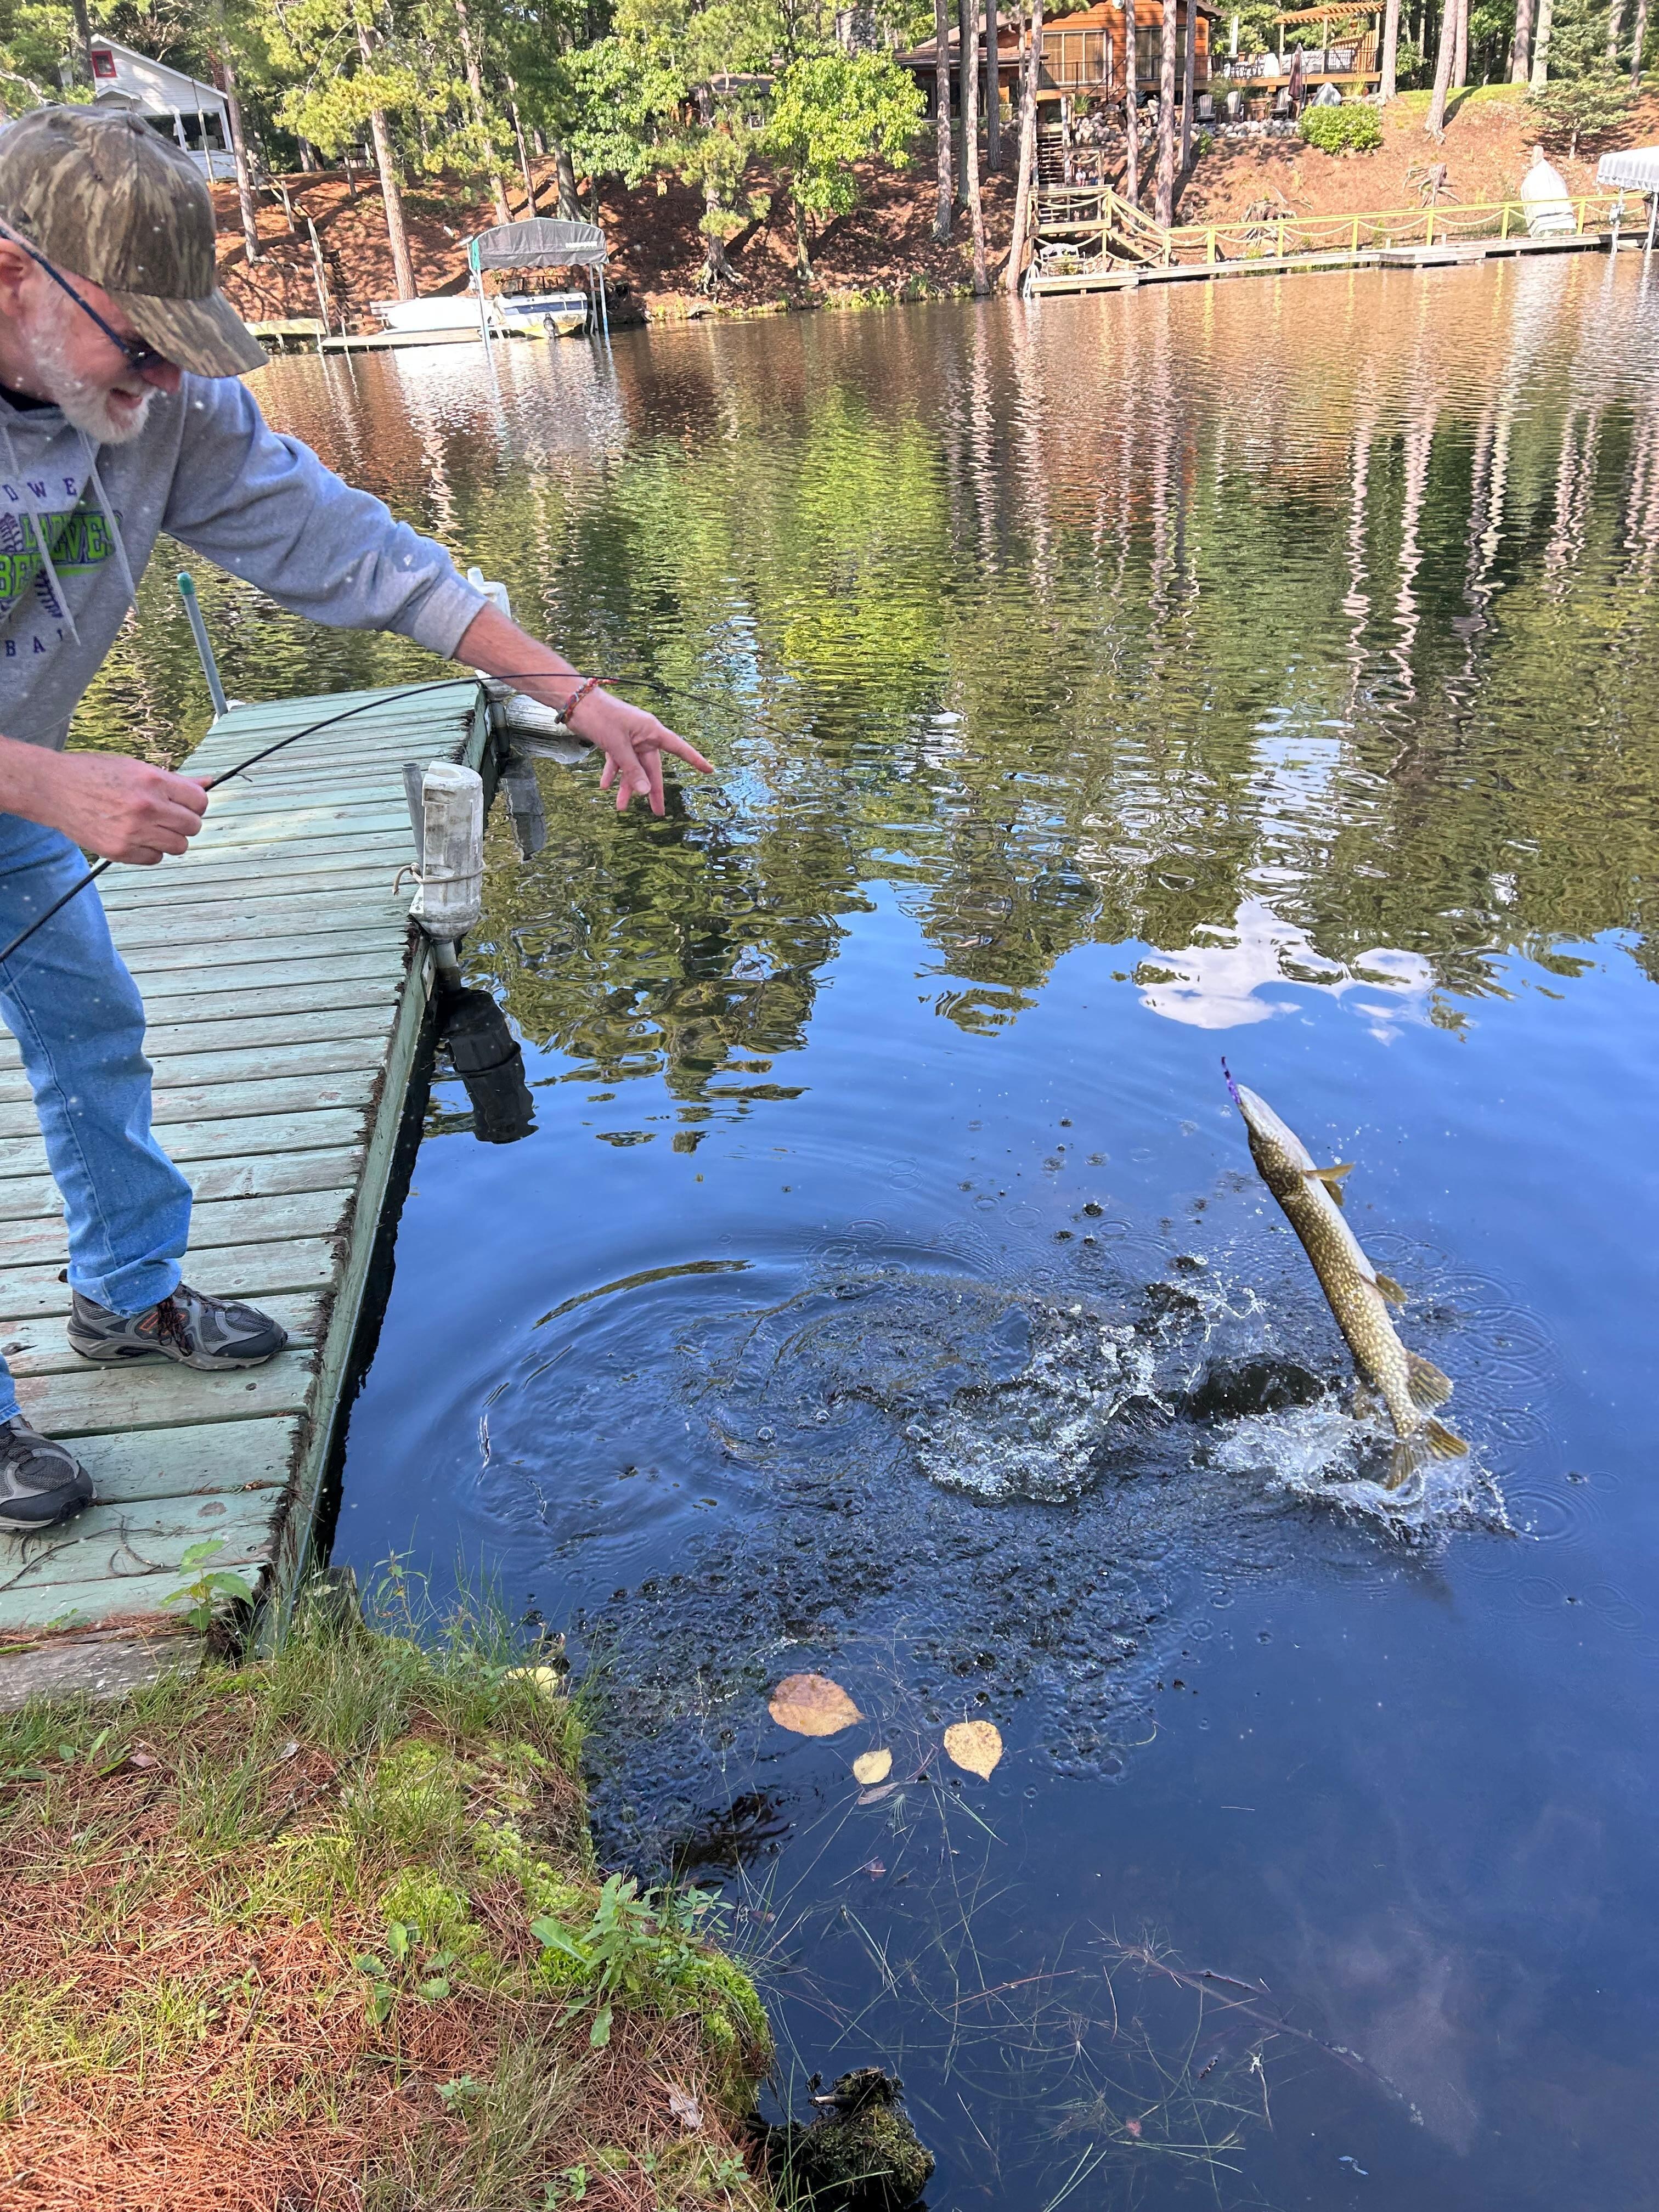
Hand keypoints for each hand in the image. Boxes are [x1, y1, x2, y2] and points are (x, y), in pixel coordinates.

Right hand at [0, 744, 208, 863]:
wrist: (53, 788)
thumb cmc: (94, 774)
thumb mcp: (136, 767)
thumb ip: (175, 780)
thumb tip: (208, 783)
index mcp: (153, 781)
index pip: (200, 802)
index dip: (195, 804)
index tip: (185, 804)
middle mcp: (147, 807)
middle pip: (193, 826)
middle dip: (184, 822)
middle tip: (167, 816)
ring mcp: (134, 831)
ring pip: (179, 846)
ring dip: (170, 839)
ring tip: (151, 827)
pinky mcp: (120, 851)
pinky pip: (155, 859)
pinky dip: (150, 851)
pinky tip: (135, 837)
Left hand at [452, 603, 712, 814]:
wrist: (574, 702)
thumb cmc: (600, 717)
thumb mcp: (617, 746)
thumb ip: (632, 770)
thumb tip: (647, 792)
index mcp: (651, 731)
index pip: (679, 748)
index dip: (694, 760)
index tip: (709, 770)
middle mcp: (642, 735)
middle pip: (652, 767)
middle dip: (651, 790)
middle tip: (657, 812)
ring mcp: (628, 738)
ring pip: (632, 767)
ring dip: (627, 786)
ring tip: (621, 807)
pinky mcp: (614, 740)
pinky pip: (617, 761)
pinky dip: (611, 773)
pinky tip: (604, 786)